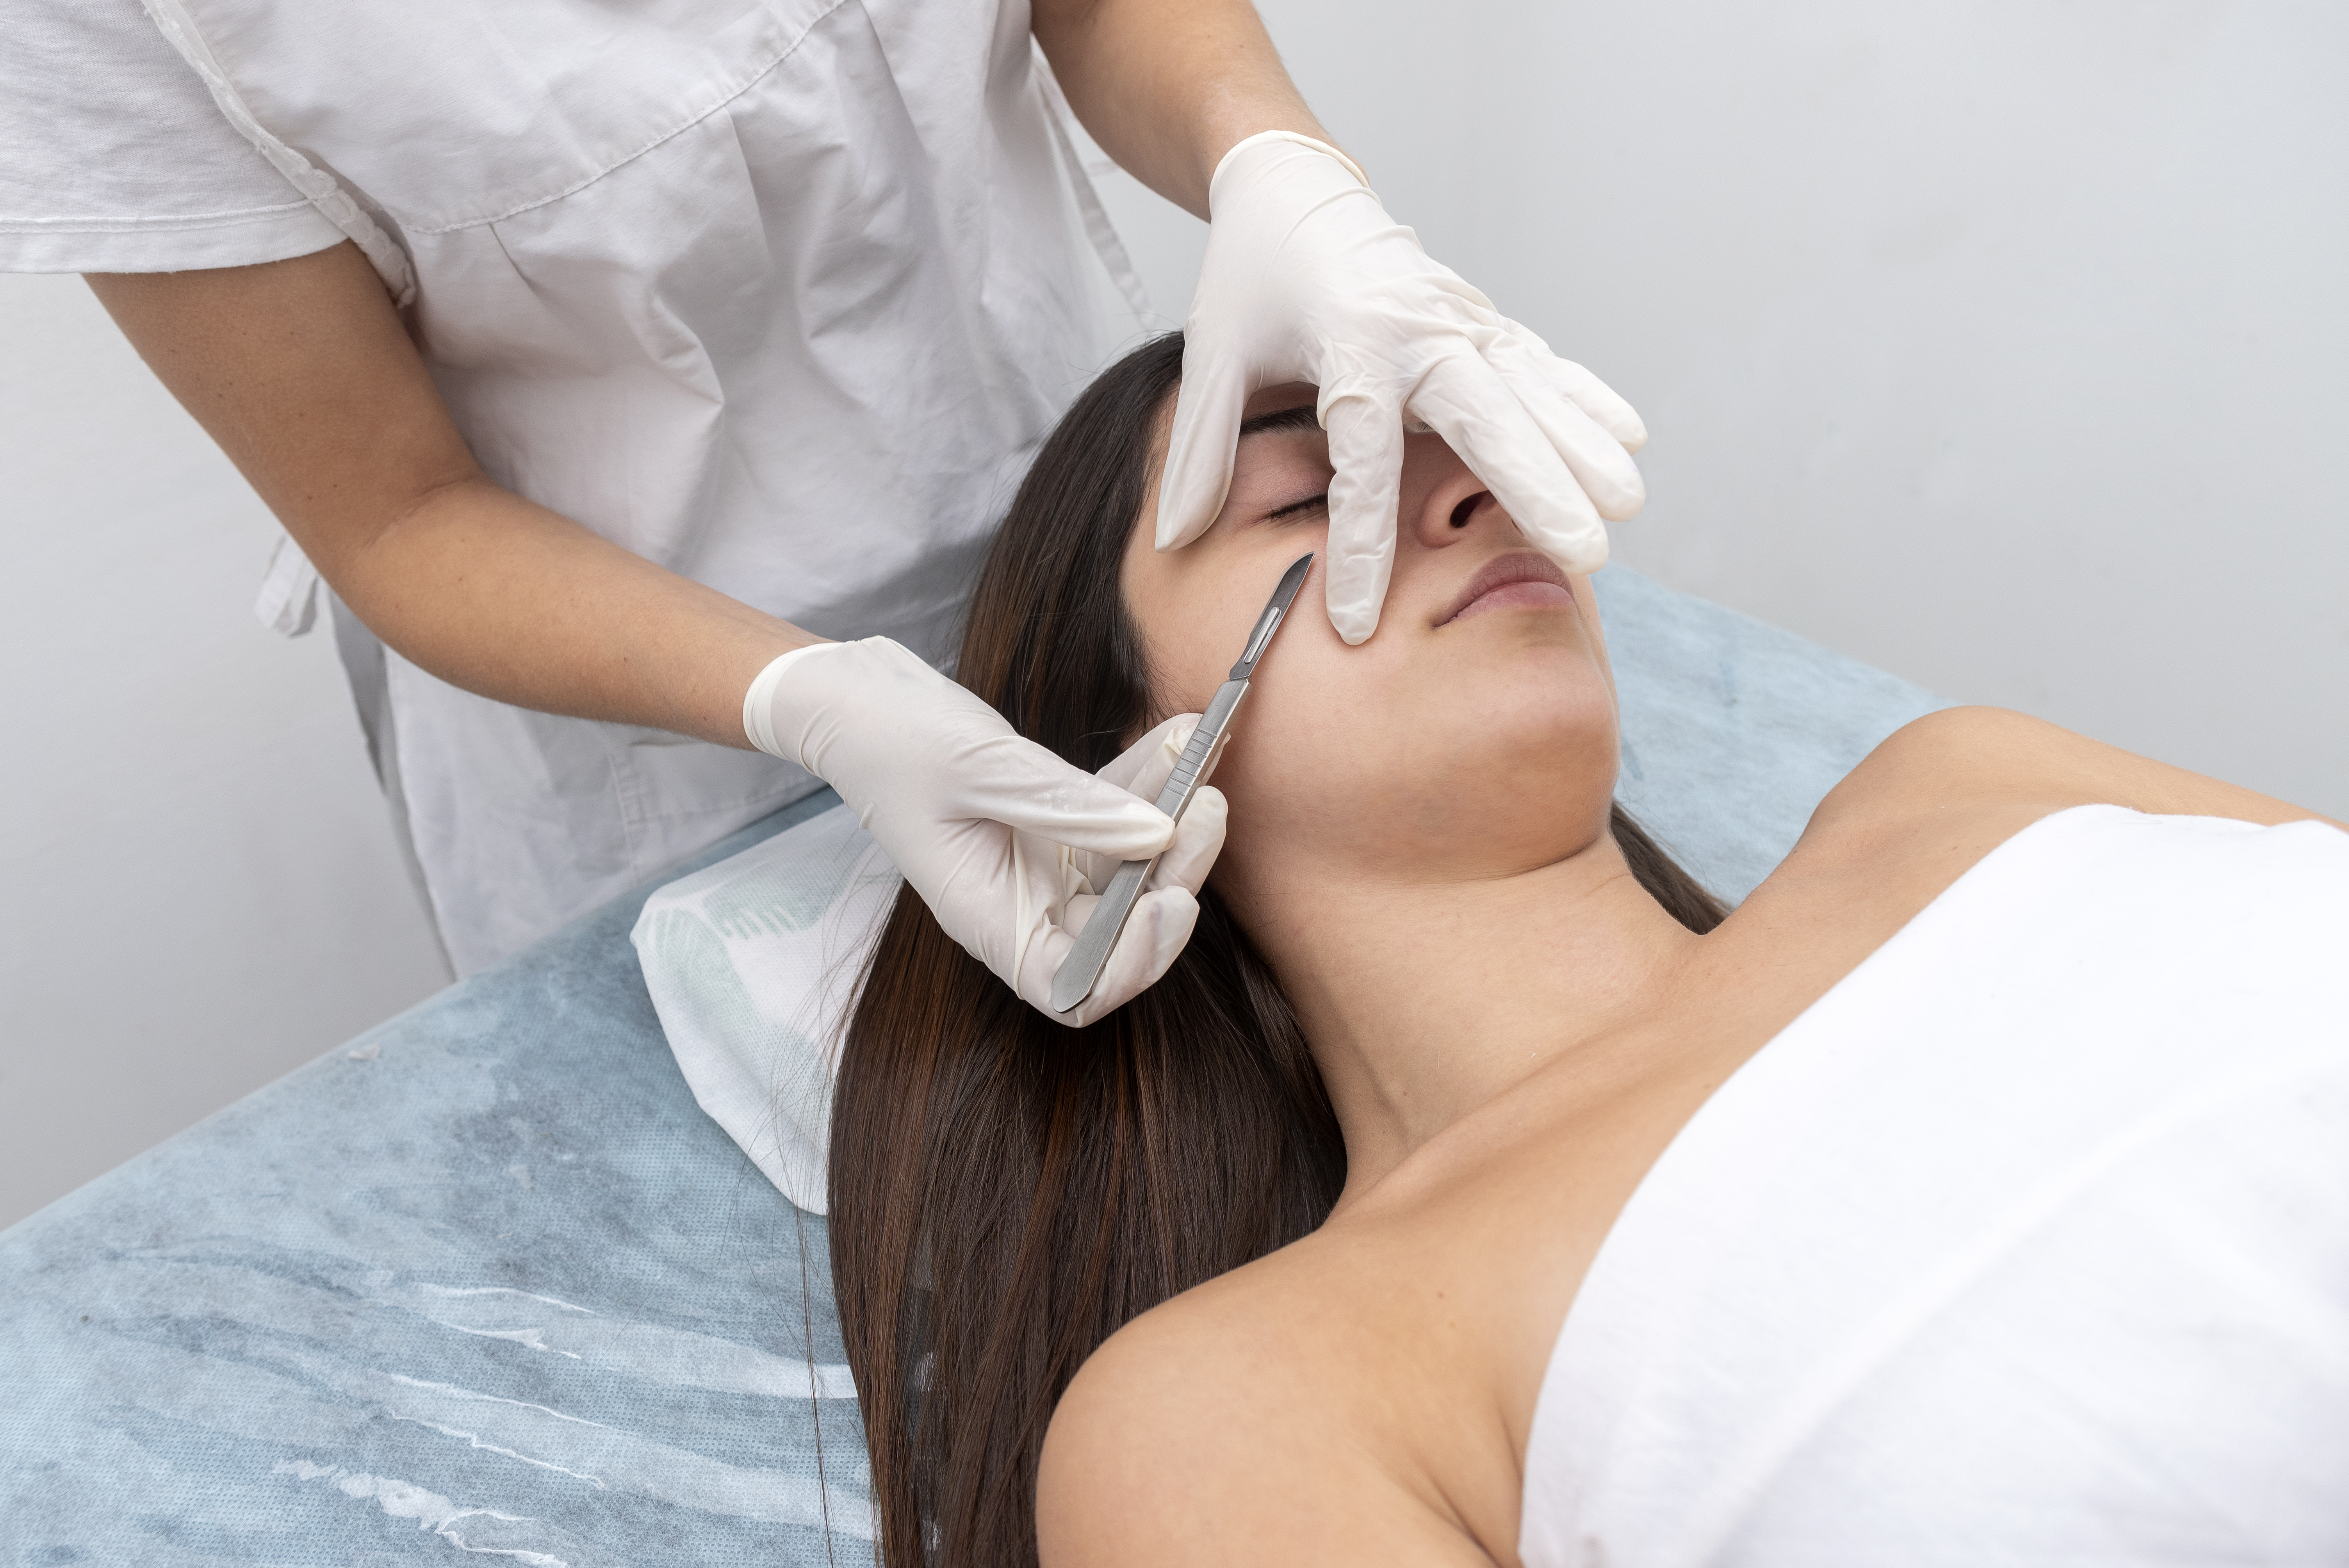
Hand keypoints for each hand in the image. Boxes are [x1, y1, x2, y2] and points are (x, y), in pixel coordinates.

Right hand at [744, 640, 1223, 1024]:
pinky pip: (1120, 814)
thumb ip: (1069, 805)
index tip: (1173, 902)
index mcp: (986, 920)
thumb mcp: (979, 767)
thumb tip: (1155, 830)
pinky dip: (1151, 781)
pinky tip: (1179, 735)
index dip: (1132, 964)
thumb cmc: (892, 740)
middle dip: (1174, 874)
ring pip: (1132, 867)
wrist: (857, 698)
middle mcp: (1022, 905)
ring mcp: (1044, 865)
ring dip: (1174, 817)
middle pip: (1119, 929)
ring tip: (1202, 756)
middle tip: (1209, 807)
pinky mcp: (1060, 823)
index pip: (1072, 987)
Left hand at [1159, 132, 1649, 644]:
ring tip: (1628, 506)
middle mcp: (1417, 332)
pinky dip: (1586, 397)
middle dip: (1538, 487)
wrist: (1293, 186)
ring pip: (1532, 390)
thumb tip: (1172, 538)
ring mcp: (1459, 321)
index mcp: (1348, 344)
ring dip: (1582, 446)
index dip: (1363, 544)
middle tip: (1582, 552)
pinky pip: (1541, 362)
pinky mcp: (1479, 318)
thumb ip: (1200, 447)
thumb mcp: (1212, 353)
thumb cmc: (1252, 274)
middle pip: (1487, 418)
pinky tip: (1630, 437)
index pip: (1362, 461)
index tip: (1359, 621)